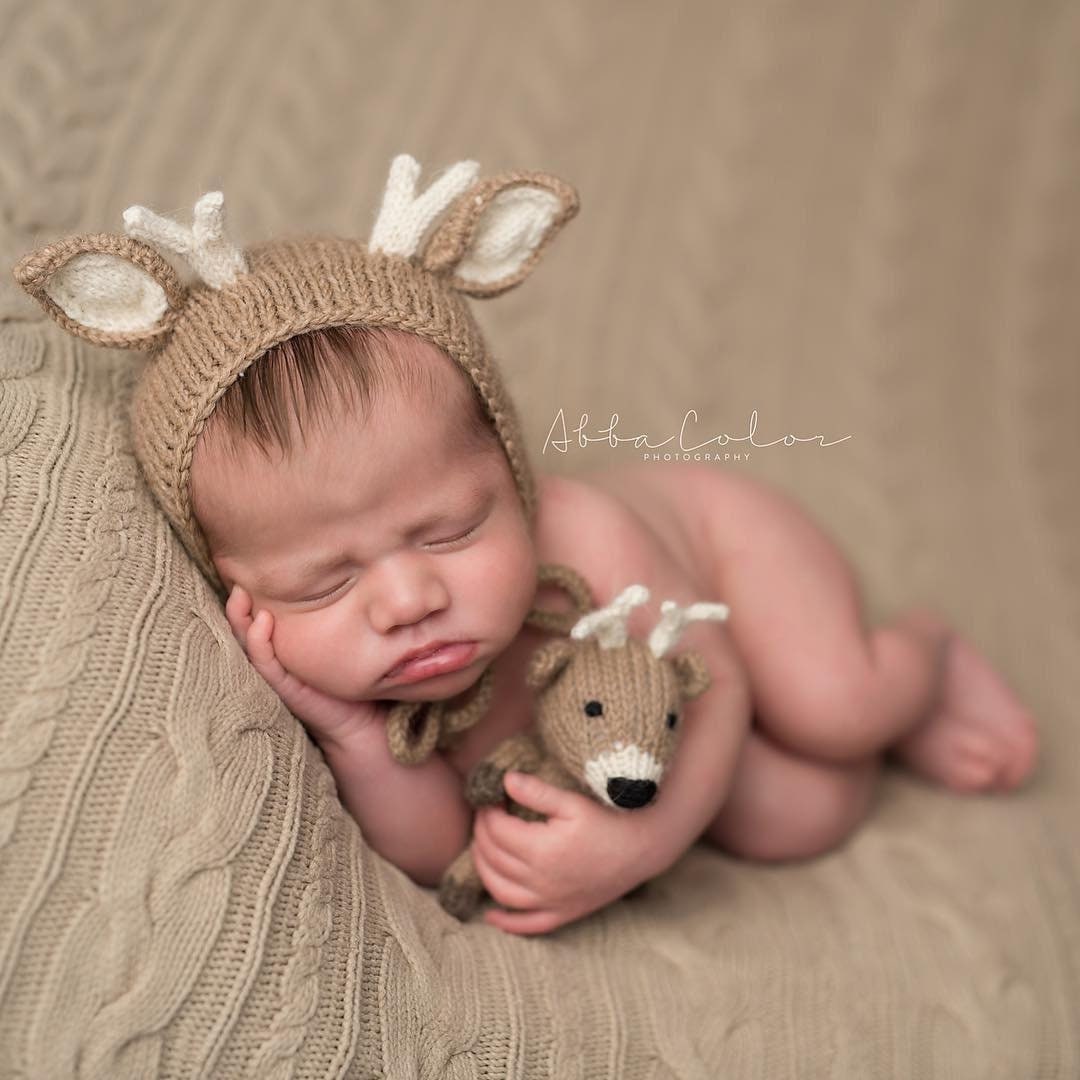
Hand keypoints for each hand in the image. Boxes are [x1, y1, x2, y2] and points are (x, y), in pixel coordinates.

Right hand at [225, 584, 382, 748]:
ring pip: (248, 643)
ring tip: (240, 594)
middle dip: (237, 603)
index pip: (258, 615)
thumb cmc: (353, 676)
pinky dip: (260, 642)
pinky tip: (262, 621)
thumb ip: (334, 613)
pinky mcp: (283, 688)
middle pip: (245, 626)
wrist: (360, 721)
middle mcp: (274, 658)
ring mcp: (275, 674)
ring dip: (240, 619)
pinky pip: (265, 663)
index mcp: (282, 645)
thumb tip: (345, 572)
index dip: (250, 595)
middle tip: (237, 577)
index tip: (248, 569)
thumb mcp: (341, 638)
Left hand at [471, 771, 653, 935]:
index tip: (489, 798)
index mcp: (542, 850)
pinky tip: (491, 916)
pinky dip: (506, 923)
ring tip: (480, 848)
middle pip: (494, 858)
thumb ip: (537, 792)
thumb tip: (504, 780)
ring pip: (501, 891)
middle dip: (481, 834)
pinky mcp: (563, 913)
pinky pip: (528, 925)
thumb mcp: (573, 802)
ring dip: (483, 870)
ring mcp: (551, 901)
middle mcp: (541, 881)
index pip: (497, 831)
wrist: (644, 849)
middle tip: (483, 816)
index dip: (487, 812)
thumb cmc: (610, 820)